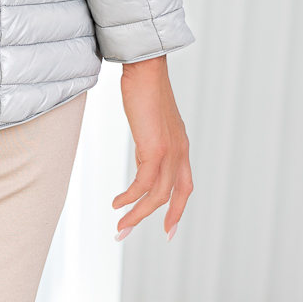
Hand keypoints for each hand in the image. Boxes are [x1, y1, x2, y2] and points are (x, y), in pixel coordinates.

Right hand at [113, 55, 191, 239]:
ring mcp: (170, 152)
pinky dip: (130, 197)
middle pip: (173, 196)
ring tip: (119, 224)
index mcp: (181, 147)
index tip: (168, 228)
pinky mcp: (155, 149)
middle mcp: (180, 152)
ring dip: (137, 214)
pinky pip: (143, 184)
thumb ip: (150, 139)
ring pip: (157, 196)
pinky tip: (117, 202)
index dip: (177, 209)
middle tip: (131, 232)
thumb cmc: (144, 87)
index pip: (185, 186)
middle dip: (156, 219)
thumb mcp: (150, 121)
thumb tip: (143, 152)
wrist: (145, 69)